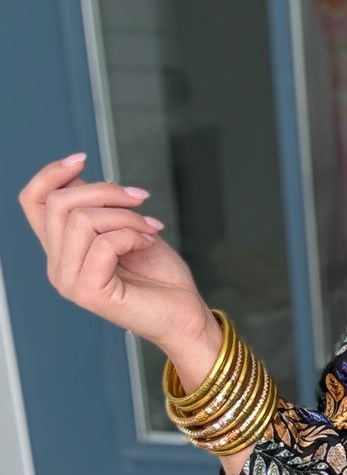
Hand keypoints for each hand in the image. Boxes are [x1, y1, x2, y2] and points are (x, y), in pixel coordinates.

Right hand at [18, 153, 208, 353]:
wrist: (185, 314)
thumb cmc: (160, 275)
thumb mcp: (125, 227)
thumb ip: (97, 207)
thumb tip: (76, 174)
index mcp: (61, 251)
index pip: (32, 202)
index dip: (51, 174)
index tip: (82, 159)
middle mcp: (58, 267)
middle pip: (59, 204)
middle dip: (105, 191)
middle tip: (140, 199)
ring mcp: (70, 282)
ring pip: (81, 220)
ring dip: (125, 216)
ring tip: (149, 228)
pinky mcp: (89, 293)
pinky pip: (104, 244)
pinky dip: (132, 235)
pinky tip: (148, 244)